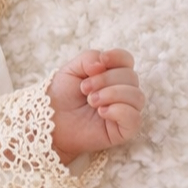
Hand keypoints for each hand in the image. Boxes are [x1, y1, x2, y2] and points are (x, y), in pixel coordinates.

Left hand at [47, 49, 143, 166]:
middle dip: (106, 80)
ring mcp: (124, 111)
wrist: (50, 121)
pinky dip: (119, 111)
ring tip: (91, 101)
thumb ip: (88, 58)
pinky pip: (135, 118)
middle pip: (131, 77)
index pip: (127, 60)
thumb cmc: (61, 96)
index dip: (117, 57)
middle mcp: (122, 91)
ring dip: (112, 95)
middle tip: (84, 89)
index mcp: (111, 74)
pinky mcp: (123, 130)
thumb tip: (103, 63)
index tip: (100, 62)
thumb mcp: (70, 70)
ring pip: (137, 97)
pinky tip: (102, 112)